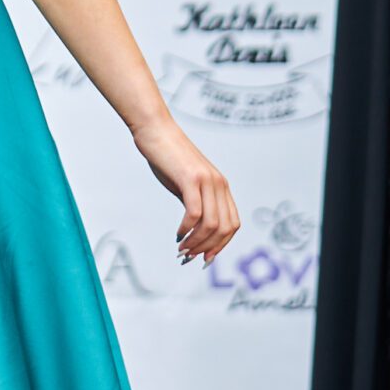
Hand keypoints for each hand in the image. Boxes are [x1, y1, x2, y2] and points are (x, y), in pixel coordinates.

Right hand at [135, 121, 239, 265]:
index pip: (233, 224)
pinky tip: (178, 234)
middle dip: (208, 248)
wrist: (156, 131)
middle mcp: (219, 184)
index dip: (221, 245)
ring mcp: (207, 180)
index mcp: (221, 187)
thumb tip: (194, 229)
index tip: (205, 258)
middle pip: (225, 228)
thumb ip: (195, 203)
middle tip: (190, 257)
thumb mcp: (186, 185)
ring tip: (182, 249)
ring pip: (212, 224)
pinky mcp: (191, 178)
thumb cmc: (168, 158)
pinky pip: (195, 212)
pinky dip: (187, 228)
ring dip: (197, 242)